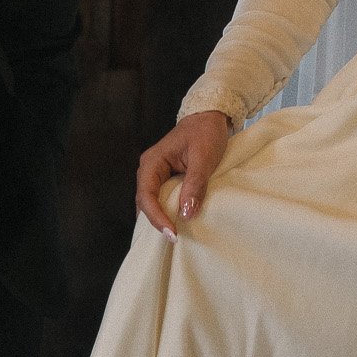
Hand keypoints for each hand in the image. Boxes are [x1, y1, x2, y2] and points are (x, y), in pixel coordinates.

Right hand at [136, 111, 230, 235]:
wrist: (211, 117)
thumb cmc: (206, 133)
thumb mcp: (203, 158)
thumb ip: (194, 185)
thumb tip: (185, 213)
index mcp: (152, 162)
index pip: (147, 195)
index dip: (156, 216)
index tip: (173, 232)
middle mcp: (149, 169)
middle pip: (145, 201)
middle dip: (157, 221)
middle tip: (174, 238)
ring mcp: (157, 173)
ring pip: (152, 201)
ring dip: (161, 217)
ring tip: (174, 234)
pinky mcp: (167, 177)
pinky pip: (162, 197)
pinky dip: (167, 210)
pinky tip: (176, 221)